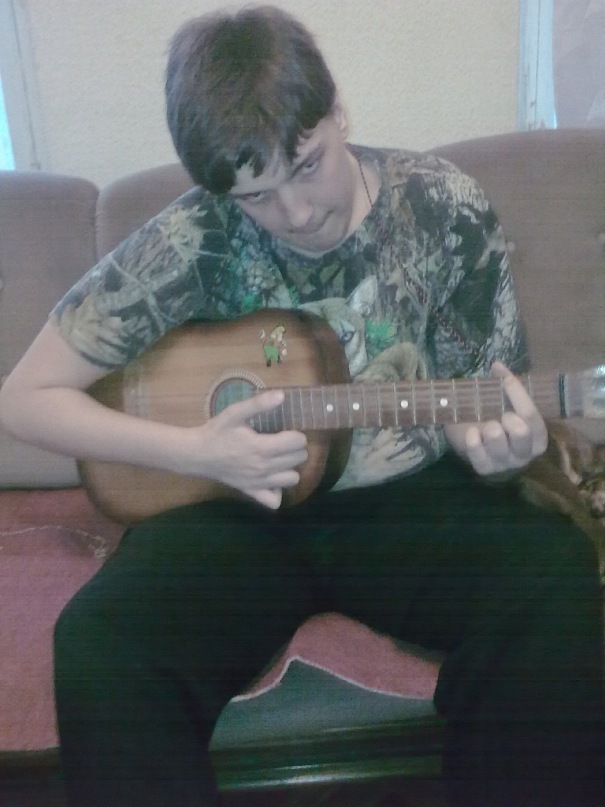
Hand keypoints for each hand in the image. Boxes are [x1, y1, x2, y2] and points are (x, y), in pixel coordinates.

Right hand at [187, 389, 307, 508]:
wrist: (197, 454)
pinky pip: (275, 501)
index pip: (297, 443)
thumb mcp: (235, 413)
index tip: (286, 430)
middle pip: (298, 460)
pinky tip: (272, 478)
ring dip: (290, 468)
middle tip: (283, 442)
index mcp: (262, 447)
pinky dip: (277, 491)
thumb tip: (282, 395)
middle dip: (295, 449)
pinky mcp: (251, 492)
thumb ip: (259, 404)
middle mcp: (264, 468)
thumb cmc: (217, 432)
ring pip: (292, 480)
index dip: (296, 434)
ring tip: (279, 458)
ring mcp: (259, 483)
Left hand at [445, 362, 547, 476]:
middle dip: (508, 418)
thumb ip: (506, 385)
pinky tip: (472, 433)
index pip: (531, 414)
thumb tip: (496, 364)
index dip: (517, 392)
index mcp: (537, 438)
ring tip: (487, 425)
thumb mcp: (505, 404)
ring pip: (497, 439)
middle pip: (521, 431)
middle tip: (500, 416)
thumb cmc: (497, 421)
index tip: (504, 378)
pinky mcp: (485, 470)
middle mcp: (525, 454)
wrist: (478, 446)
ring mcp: (505, 464)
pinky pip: (478, 454)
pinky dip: (473, 440)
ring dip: (490, 427)